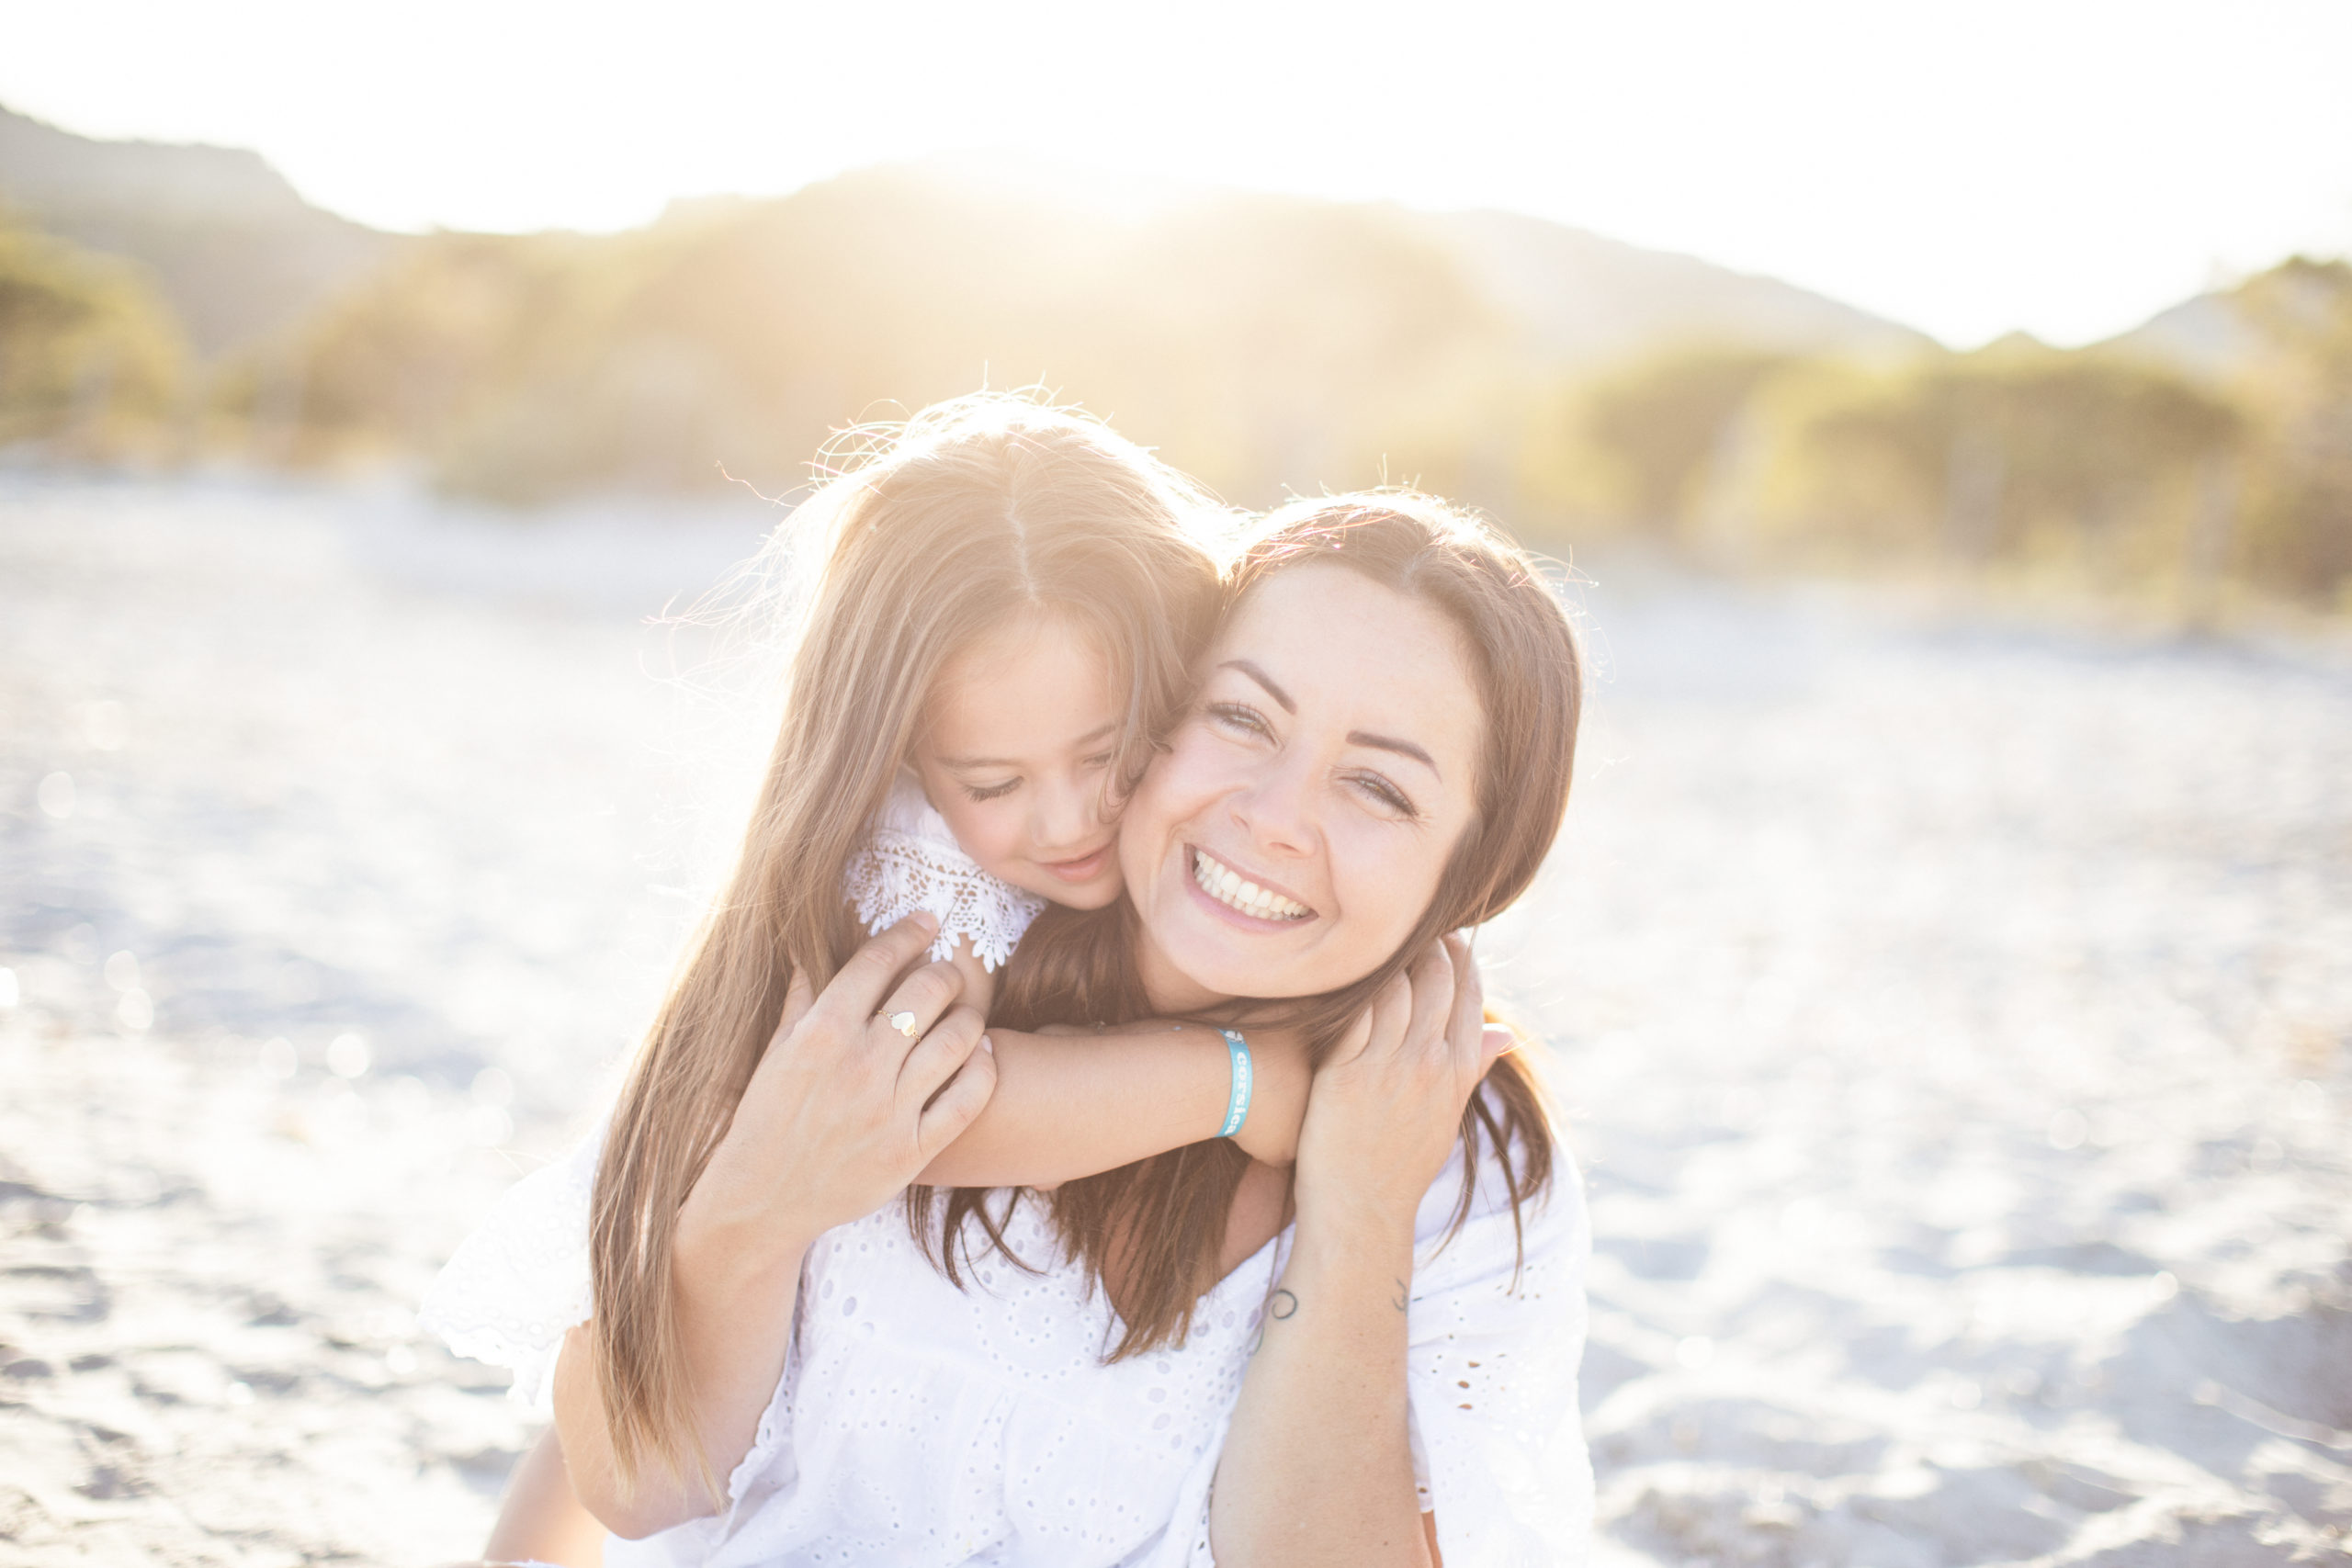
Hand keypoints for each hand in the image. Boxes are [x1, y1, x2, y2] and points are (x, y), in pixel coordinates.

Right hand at [677, 913, 997, 1265]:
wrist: (761, 1201)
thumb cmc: (764, 1121)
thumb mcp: (775, 1054)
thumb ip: (802, 1001)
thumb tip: (812, 949)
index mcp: (820, 1033)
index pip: (878, 961)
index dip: (909, 932)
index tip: (926, 921)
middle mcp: (859, 1065)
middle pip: (928, 991)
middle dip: (945, 972)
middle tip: (947, 974)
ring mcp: (889, 1109)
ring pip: (958, 1039)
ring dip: (969, 1017)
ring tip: (964, 1015)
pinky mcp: (912, 1150)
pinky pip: (968, 1098)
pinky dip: (984, 1069)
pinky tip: (981, 1055)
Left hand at [1292, 934, 1499, 1230]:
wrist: (1360, 1211)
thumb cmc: (1400, 1165)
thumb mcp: (1449, 1117)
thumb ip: (1472, 1067)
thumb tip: (1505, 1033)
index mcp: (1460, 1072)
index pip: (1470, 994)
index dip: (1461, 957)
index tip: (1448, 934)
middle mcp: (1430, 1065)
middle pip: (1435, 979)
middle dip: (1425, 944)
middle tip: (1407, 923)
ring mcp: (1388, 1067)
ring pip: (1395, 987)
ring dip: (1386, 957)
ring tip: (1372, 938)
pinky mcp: (1345, 1073)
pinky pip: (1353, 1011)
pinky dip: (1352, 985)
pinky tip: (1341, 969)